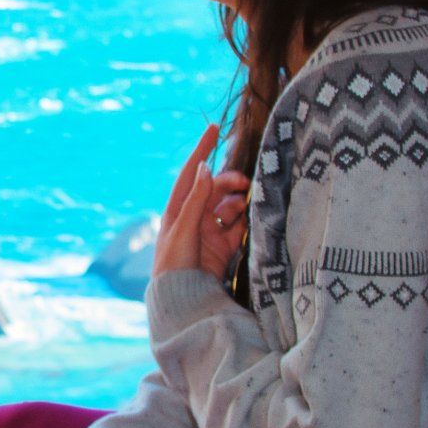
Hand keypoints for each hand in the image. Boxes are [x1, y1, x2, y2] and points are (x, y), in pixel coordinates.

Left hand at [153, 126, 249, 278]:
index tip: (215, 128)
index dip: (203, 149)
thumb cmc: (174, 263)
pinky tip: (253, 220)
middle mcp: (194, 215)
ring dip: (239, 202)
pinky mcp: (223, 246)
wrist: (181, 299)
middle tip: (244, 184)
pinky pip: (238, 227)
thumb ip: (197, 199)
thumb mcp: (185, 228)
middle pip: (215, 188)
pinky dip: (246, 221)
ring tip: (247, 206)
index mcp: (178, 208)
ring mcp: (209, 230)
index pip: (193, 171)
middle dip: (230, 182)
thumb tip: (205, 167)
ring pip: (229, 206)